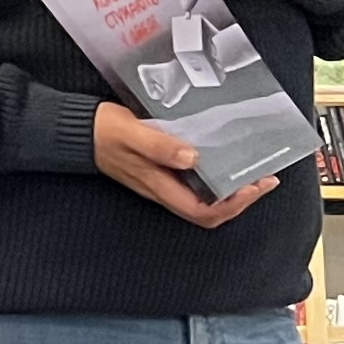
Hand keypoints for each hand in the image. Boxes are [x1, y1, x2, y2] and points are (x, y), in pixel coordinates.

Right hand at [94, 99, 276, 228]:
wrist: (78, 131)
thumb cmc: (104, 131)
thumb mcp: (132, 132)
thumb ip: (159, 146)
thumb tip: (193, 158)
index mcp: (159, 185)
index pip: (203, 211)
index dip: (233, 204)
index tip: (255, 184)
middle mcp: (162, 190)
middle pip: (208, 213)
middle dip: (240, 201)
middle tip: (264, 180)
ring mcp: (161, 183)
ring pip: (204, 202)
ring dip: (231, 192)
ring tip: (252, 173)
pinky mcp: (159, 173)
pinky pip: (195, 187)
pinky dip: (216, 180)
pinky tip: (224, 162)